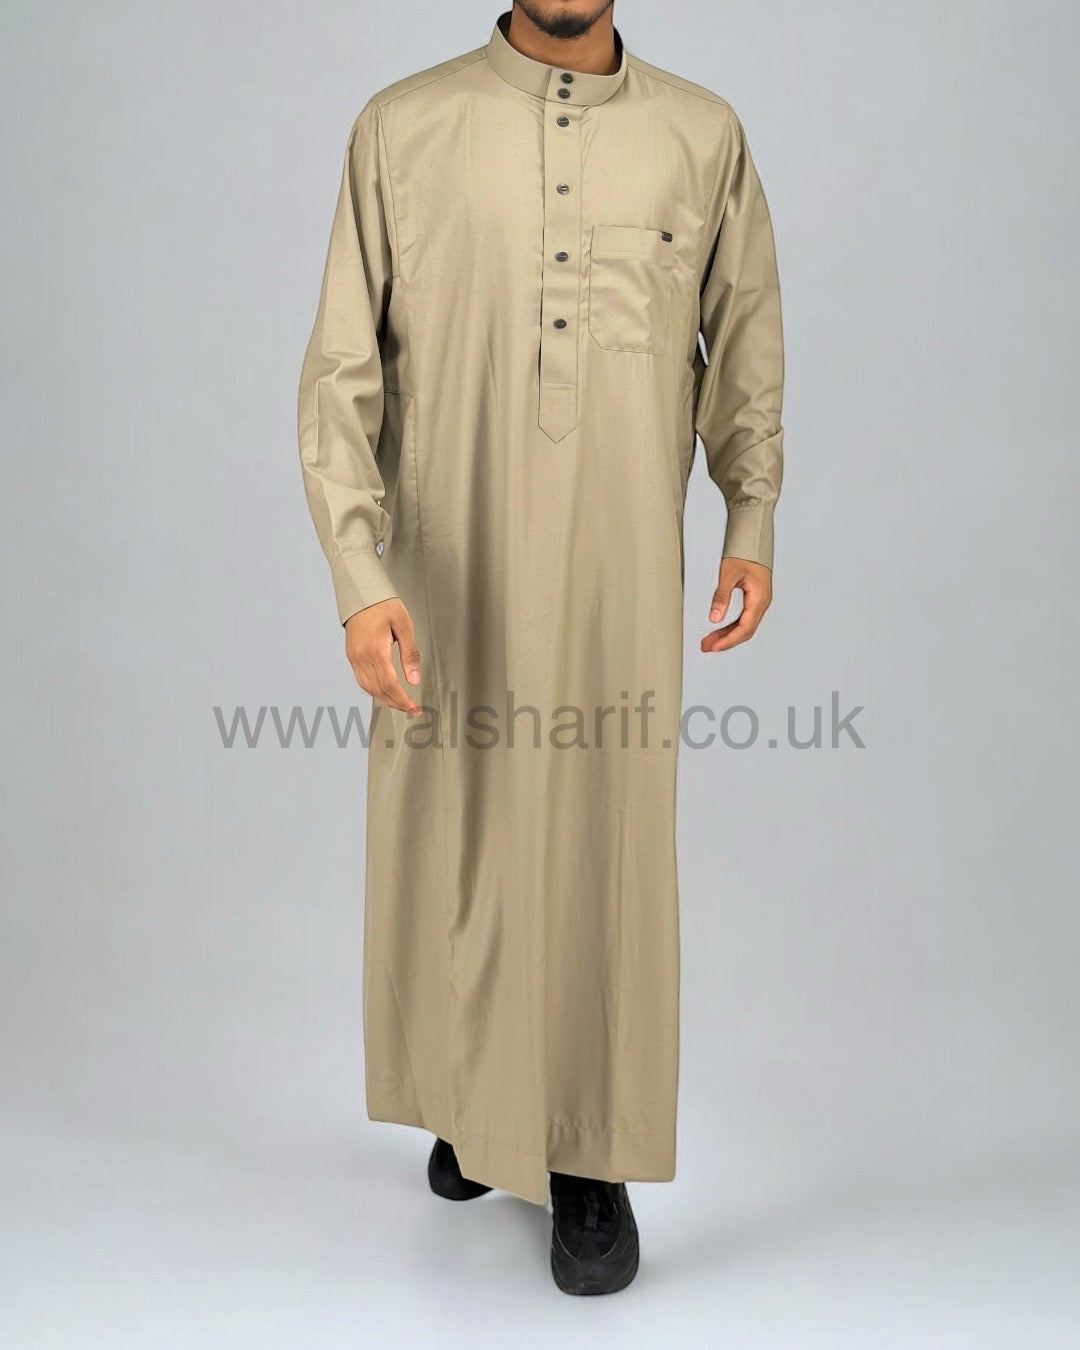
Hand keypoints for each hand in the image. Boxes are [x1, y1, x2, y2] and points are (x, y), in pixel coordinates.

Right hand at [344, 599, 422, 715]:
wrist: (362, 594)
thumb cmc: (383, 605)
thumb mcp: (404, 626)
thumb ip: (409, 655)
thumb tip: (414, 679)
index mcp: (376, 650)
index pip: (390, 685)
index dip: (403, 700)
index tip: (414, 708)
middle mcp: (362, 657)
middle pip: (379, 691)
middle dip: (396, 703)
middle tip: (411, 709)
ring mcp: (354, 657)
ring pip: (368, 688)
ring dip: (385, 699)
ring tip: (400, 703)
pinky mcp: (351, 656)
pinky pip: (361, 680)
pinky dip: (374, 690)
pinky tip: (384, 691)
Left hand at [701, 556, 772, 652]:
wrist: (753, 540)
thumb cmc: (744, 553)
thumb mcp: (728, 574)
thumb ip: (721, 597)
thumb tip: (714, 618)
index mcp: (759, 599)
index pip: (745, 628)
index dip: (729, 641)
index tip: (714, 647)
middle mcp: (761, 603)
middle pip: (744, 631)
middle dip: (725, 642)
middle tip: (706, 647)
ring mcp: (758, 602)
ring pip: (743, 627)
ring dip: (726, 636)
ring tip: (708, 642)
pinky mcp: (753, 600)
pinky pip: (742, 619)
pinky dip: (729, 627)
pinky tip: (717, 631)